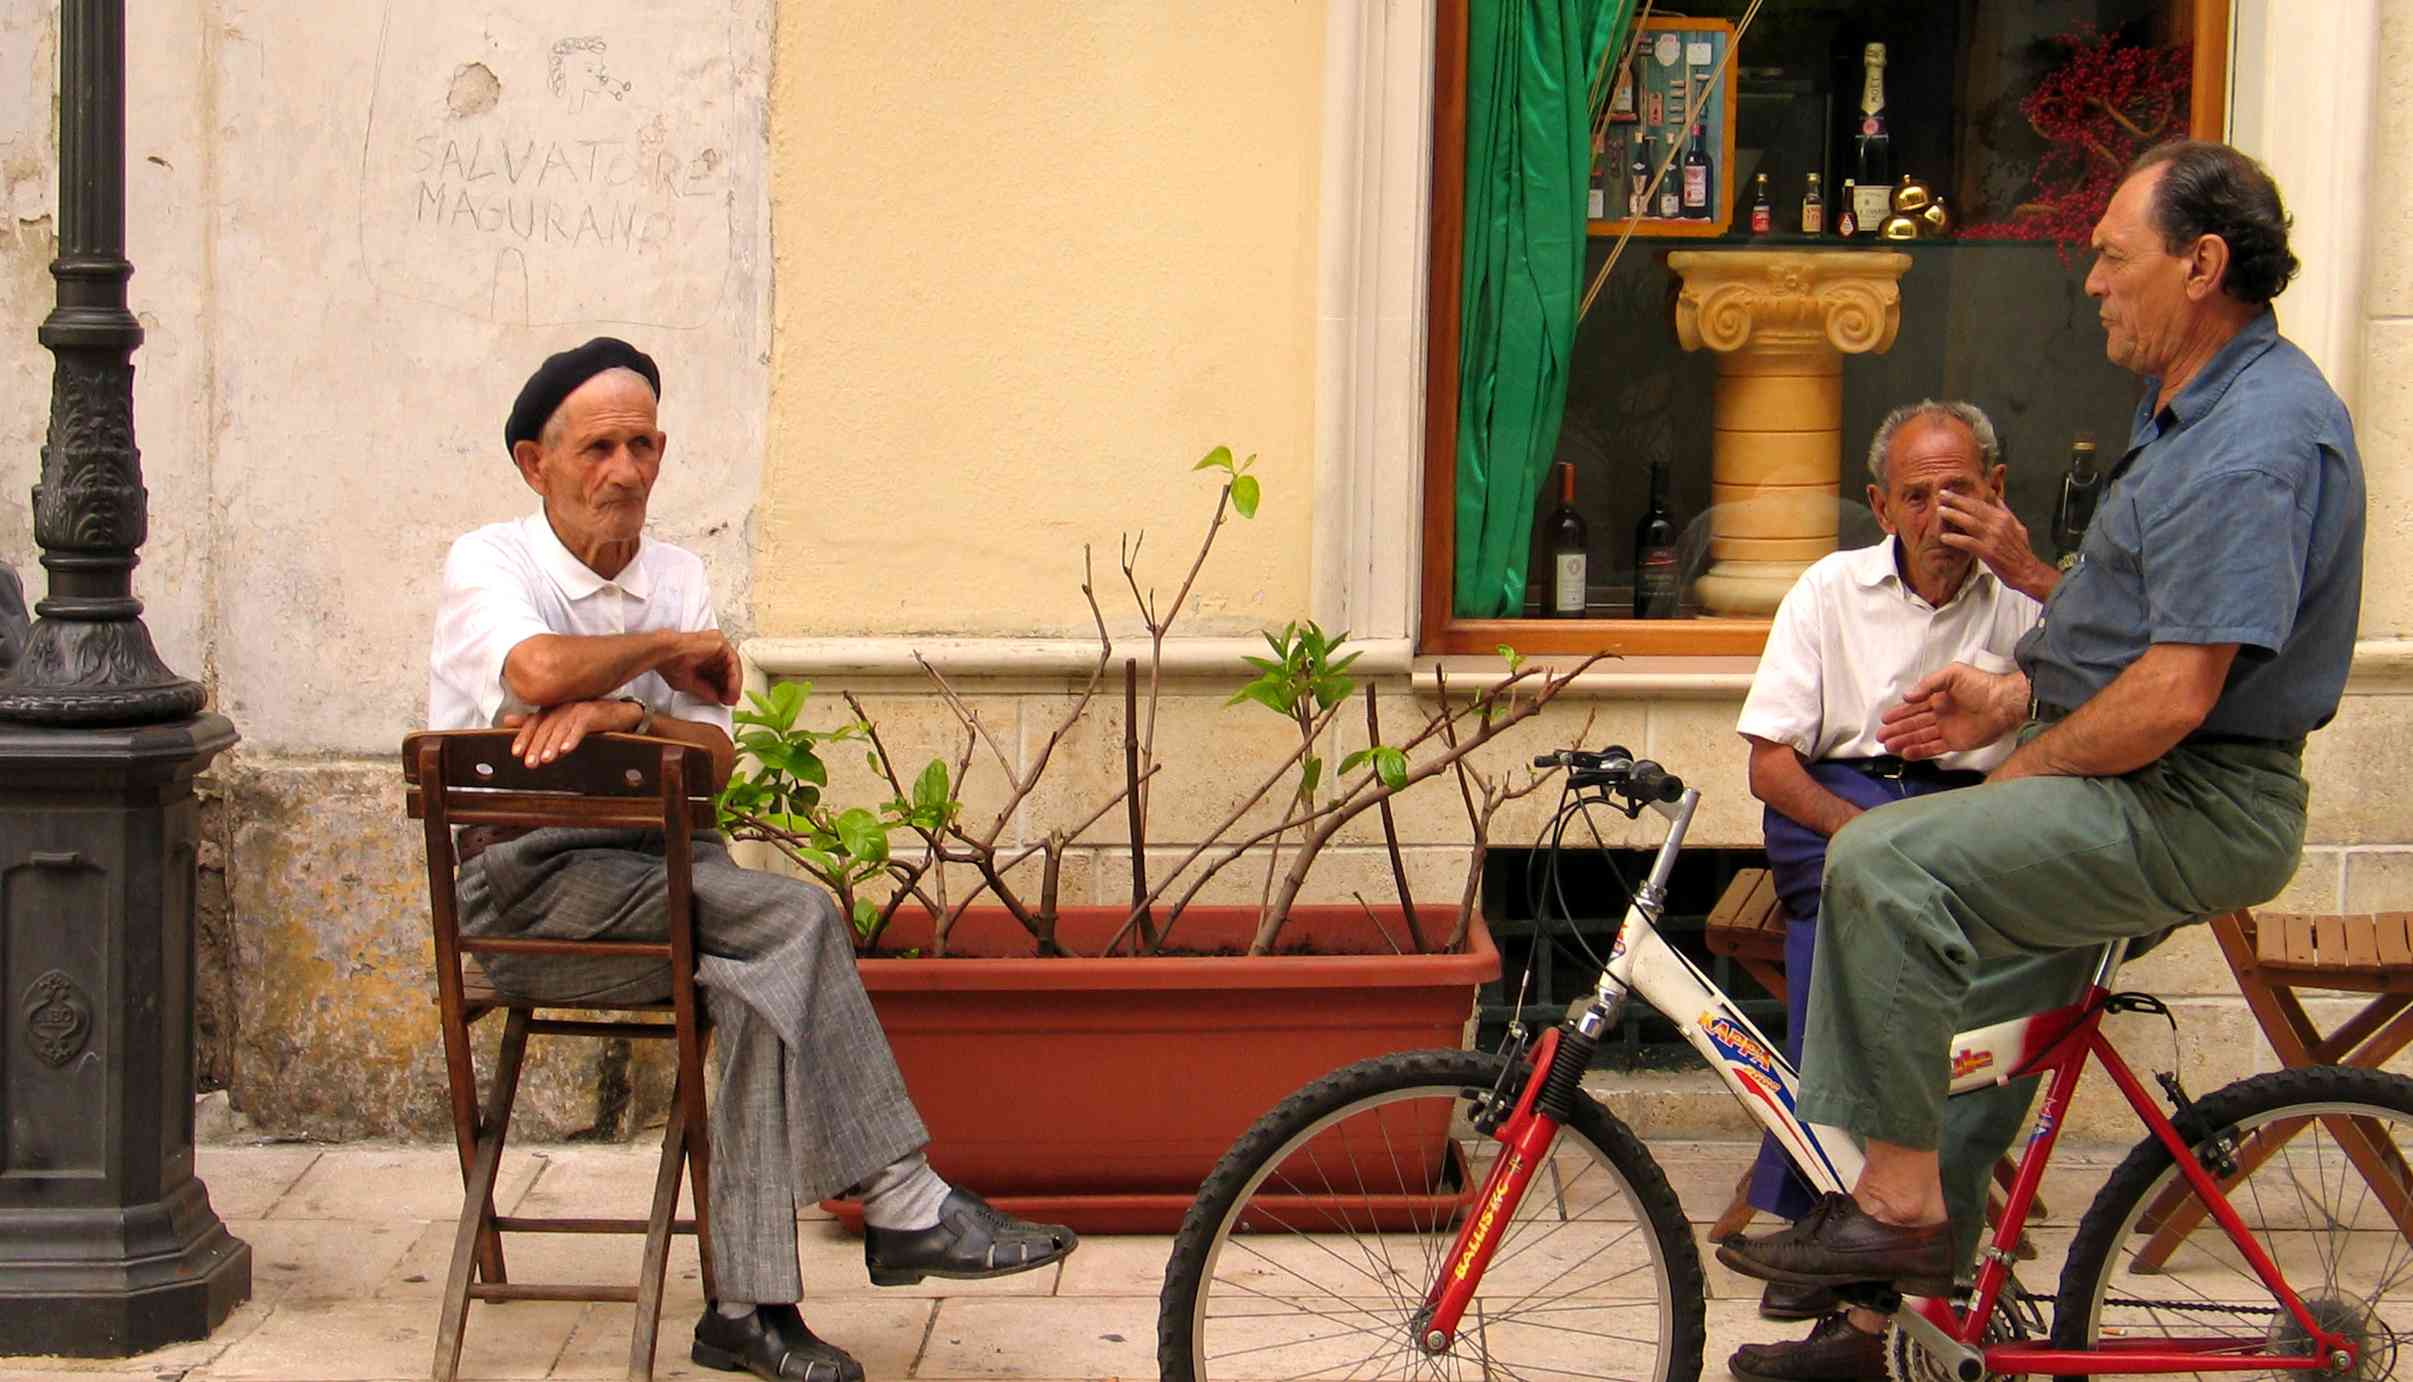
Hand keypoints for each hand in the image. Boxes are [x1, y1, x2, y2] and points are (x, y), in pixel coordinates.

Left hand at [502, 698, 642, 767]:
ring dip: (552, 744)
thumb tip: (507, 721)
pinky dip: (572, 738)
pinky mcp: (592, 712)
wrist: (620, 713)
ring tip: (547, 759)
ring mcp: (577, 708)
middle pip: (545, 727)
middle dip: (536, 746)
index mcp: (552, 709)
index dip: (524, 737)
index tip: (516, 753)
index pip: (534, 723)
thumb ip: (535, 723)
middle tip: (530, 763)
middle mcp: (562, 706)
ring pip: (560, 728)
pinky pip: (580, 726)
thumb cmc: (589, 718)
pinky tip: (566, 750)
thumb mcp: (559, 722)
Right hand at [661, 631, 741, 706]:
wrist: (664, 654)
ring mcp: (717, 644)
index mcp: (705, 656)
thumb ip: (705, 689)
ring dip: (734, 684)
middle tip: (731, 701)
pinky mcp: (720, 643)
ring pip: (733, 666)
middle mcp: (712, 648)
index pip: (721, 673)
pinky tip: (732, 690)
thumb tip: (716, 698)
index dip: (725, 688)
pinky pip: (733, 662)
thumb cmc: (669, 663)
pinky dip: (734, 677)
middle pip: (728, 670)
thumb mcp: (689, 683)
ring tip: (732, 698)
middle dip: (731, 688)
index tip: (726, 701)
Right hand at [1877, 662, 2027, 759]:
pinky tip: (1906, 753)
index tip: (1885, 719)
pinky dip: (1920, 752)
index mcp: (1938, 697)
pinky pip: (1933, 748)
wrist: (2003, 703)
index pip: (1914, 707)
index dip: (1899, 713)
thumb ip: (1928, 684)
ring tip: (1888, 746)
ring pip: (1920, 737)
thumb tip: (1907, 696)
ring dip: (1904, 741)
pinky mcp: (1955, 742)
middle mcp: (1940, 714)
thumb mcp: (1952, 675)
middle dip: (1897, 730)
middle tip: (1881, 736)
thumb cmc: (1980, 685)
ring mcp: (1947, 729)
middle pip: (1913, 724)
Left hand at [1936, 491, 2051, 598]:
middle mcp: (1998, 525)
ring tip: (1940, 511)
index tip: (1950, 492)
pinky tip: (1944, 537)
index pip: (1980, 503)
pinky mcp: (1988, 552)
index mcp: (2004, 518)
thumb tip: (1995, 497)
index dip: (1963, 497)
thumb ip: (2004, 511)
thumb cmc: (2020, 551)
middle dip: (1955, 500)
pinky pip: (1969, 543)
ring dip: (1953, 515)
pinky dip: (1956, 539)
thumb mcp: (2017, 526)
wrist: (2027, 570)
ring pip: (1970, 522)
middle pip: (1973, 508)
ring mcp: (1993, 538)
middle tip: (1940, 495)